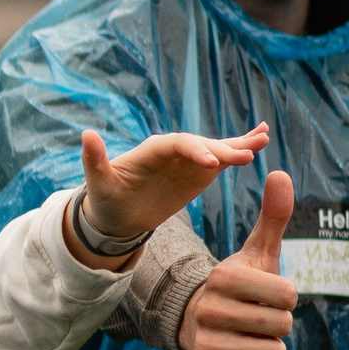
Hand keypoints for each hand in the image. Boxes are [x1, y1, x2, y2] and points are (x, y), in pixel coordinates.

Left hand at [71, 122, 270, 264]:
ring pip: (217, 148)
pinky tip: (262, 137)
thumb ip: (94, 159)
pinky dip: (241, 148)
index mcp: (152, 149)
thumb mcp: (97, 182)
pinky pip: (223, 158)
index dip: (194, 150)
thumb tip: (86, 134)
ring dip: (239, 144)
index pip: (177, 144)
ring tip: (262, 138)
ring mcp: (189, 159)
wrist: (118, 215)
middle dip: (222, 150)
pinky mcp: (200, 171)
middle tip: (244, 158)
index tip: (210, 164)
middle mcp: (173, 149)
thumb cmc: (106, 198)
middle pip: (202, 145)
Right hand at [179, 170, 298, 349]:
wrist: (197, 321)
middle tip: (256, 318)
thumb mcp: (257, 252)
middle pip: (283, 326)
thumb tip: (279, 172)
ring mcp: (202, 343)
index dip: (286, 298)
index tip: (265, 295)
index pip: (289, 295)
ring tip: (248, 338)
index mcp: (222, 277)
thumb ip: (274, 216)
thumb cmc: (239, 286)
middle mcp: (207, 310)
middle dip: (279, 325)